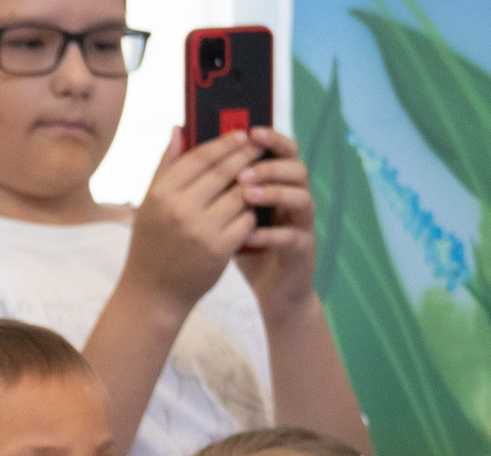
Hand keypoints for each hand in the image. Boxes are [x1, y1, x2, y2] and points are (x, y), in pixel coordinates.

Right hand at [119, 126, 270, 316]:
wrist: (152, 294)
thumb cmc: (150, 246)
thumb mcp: (148, 205)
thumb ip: (164, 166)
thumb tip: (178, 128)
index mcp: (160, 194)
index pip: (201, 156)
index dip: (226, 142)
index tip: (243, 134)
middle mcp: (180, 209)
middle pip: (225, 171)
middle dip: (247, 156)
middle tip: (261, 147)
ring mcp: (201, 229)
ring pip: (241, 194)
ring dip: (252, 185)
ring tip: (258, 178)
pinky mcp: (220, 248)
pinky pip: (247, 219)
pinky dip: (251, 213)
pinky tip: (251, 210)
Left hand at [226, 129, 324, 321]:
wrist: (268, 288)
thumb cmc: (241, 245)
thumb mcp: (222, 213)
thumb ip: (210, 183)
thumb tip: (189, 145)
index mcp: (276, 184)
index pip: (280, 151)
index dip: (269, 139)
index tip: (249, 132)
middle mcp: (293, 197)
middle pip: (296, 167)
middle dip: (270, 164)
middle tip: (242, 169)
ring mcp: (301, 223)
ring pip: (301, 197)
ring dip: (274, 193)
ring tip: (246, 194)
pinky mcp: (301, 249)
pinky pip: (293, 236)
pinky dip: (273, 234)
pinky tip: (251, 235)